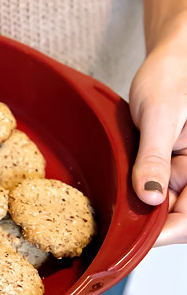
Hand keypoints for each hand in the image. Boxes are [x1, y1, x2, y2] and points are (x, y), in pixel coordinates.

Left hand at [129, 26, 186, 245]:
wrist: (172, 57)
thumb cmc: (174, 75)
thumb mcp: (159, 115)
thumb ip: (154, 157)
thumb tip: (150, 199)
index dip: (164, 231)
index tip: (133, 237)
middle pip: (177, 215)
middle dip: (147, 220)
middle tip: (114, 220)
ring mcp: (185, 170)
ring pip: (162, 204)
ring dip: (139, 203)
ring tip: (117, 190)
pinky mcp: (172, 165)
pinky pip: (154, 186)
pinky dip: (136, 187)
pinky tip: (121, 180)